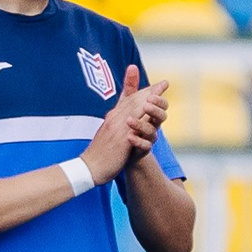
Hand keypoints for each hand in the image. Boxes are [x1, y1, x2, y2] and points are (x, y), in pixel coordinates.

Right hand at [78, 64, 170, 185]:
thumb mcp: (106, 135)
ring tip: (161, 91)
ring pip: (134, 109)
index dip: (142, 92)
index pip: (128, 101)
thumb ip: (116, 126)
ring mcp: (117, 128)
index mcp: (111, 118)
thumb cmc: (98, 155)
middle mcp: (113, 119)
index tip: (155, 86)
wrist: (88, 168)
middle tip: (163, 83)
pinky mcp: (121, 139)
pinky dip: (144, 116)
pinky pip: (134, 124)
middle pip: (133, 101)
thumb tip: (125, 122)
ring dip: (148, 98)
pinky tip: (154, 112)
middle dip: (149, 91)